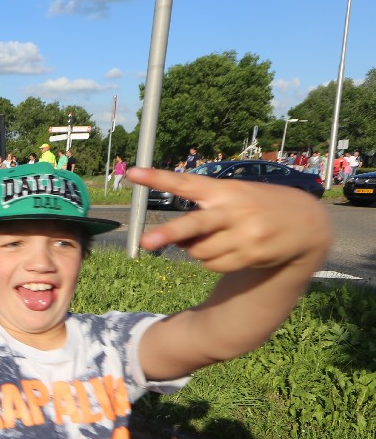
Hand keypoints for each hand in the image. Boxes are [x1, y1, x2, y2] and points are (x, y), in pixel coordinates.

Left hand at [129, 167, 330, 272]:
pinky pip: (214, 265)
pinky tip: (234, 250)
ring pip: (198, 252)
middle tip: (145, 243)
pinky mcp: (253, 254)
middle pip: (194, 224)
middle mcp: (233, 210)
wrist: (307, 223)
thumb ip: (202, 214)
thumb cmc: (256, 208)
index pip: (186, 182)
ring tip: (221, 238)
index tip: (131, 173)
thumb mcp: (233, 199)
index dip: (157, 178)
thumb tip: (173, 240)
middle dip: (168, 233)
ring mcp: (245, 233)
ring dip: (198, 250)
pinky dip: (214, 262)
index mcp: (224, 190)